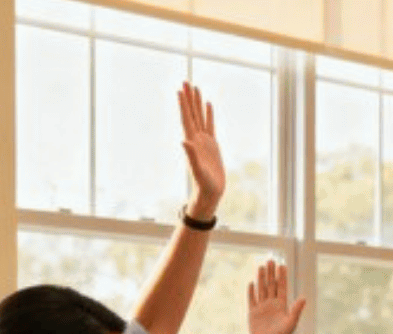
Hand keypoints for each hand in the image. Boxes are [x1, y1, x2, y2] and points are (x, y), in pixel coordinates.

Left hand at [178, 82, 223, 218]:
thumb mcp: (198, 170)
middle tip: (186, 81)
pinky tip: (208, 105)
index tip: (180, 90)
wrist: (210, 192)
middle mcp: (196, 139)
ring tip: (195, 88)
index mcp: (192, 142)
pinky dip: (208, 114)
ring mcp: (204, 141)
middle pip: (191, 114)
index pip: (186, 119)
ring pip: (200, 117)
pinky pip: (209, 125)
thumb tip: (183, 141)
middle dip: (188, 98)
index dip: (183, 105)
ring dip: (196, 103)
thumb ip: (190, 156)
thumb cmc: (204, 184)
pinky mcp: (212, 144)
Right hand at [247, 259, 304, 333]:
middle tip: (271, 260)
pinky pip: (252, 299)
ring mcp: (262, 307)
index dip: (282, 276)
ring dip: (262, 278)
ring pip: (262, 289)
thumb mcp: (291, 322)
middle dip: (271, 273)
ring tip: (262, 266)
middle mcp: (272, 304)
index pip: (282, 287)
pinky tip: (252, 283)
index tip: (282, 265)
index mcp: (282, 305)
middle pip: (271, 285)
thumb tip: (303, 298)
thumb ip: (296, 309)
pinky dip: (251, 291)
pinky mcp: (253, 312)